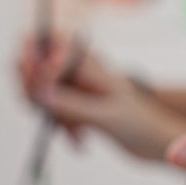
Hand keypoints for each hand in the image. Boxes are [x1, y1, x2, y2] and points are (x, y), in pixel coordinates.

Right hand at [14, 37, 182, 162]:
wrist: (153, 140)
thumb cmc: (139, 122)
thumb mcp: (106, 115)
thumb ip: (72, 104)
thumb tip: (38, 94)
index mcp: (86, 57)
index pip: (42, 43)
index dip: (34, 64)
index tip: (40, 91)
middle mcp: (75, 65)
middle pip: (31, 65)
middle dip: (34, 92)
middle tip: (46, 114)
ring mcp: (72, 83)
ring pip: (37, 92)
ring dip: (51, 116)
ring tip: (77, 134)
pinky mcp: (70, 103)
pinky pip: (49, 111)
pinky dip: (60, 127)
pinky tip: (80, 141)